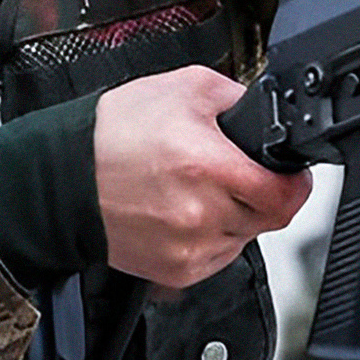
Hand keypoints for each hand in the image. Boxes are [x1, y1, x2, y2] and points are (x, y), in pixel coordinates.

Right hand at [94, 65, 312, 287]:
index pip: (285, 195)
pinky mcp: (176, 272)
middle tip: (233, 172)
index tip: (289, 174)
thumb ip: (236, 97)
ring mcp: (189, 248)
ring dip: (236, 216)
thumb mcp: (184, 87)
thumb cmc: (114, 133)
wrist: (65, 176)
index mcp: (207, 166)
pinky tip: (184, 211)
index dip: (294, 182)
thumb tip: (267, 111)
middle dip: (261, 192)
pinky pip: (219, 258)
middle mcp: (202, 214)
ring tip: (199, 189)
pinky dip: (212, 237)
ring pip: (245, 239)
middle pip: (269, 217)